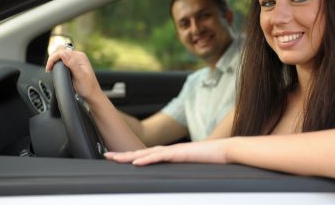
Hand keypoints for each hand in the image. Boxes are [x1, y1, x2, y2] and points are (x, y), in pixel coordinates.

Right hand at [45, 46, 99, 99]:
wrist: (92, 94)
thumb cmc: (87, 87)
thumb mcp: (79, 76)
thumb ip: (72, 64)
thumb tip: (63, 54)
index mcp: (80, 57)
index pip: (62, 51)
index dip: (53, 58)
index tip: (49, 68)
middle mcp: (78, 56)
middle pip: (60, 51)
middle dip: (52, 58)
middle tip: (49, 68)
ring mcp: (76, 60)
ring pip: (61, 55)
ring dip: (54, 60)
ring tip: (51, 68)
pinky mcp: (74, 64)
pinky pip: (63, 60)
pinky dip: (57, 63)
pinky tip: (56, 68)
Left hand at [104, 139, 231, 165]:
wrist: (228, 151)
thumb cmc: (213, 160)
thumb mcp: (192, 168)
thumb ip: (181, 172)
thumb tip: (173, 182)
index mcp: (171, 154)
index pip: (147, 155)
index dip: (131, 157)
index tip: (118, 159)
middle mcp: (169, 150)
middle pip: (141, 152)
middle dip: (123, 154)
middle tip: (106, 155)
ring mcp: (174, 150)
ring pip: (146, 153)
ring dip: (129, 156)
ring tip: (114, 158)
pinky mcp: (180, 153)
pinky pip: (160, 156)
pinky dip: (147, 159)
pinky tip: (136, 162)